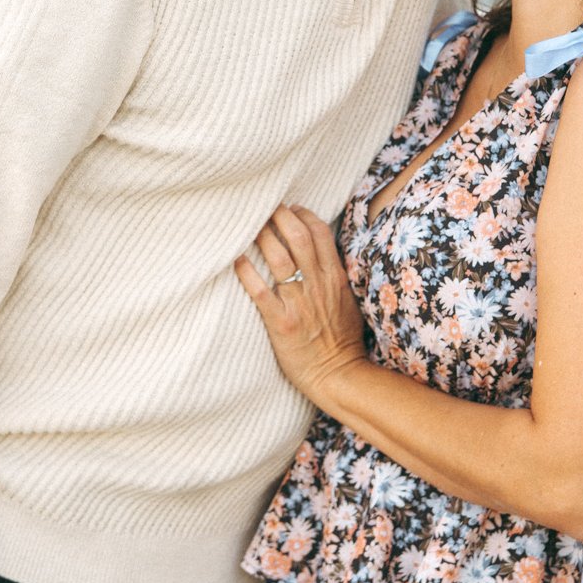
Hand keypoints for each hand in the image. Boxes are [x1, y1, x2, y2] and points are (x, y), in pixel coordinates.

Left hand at [234, 205, 367, 407]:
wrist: (339, 375)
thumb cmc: (342, 341)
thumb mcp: (346, 301)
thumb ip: (334, 276)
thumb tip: (321, 254)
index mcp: (335, 277)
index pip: (319, 232)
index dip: (302, 214)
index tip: (289, 208)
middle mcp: (317, 285)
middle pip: (296, 237)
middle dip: (278, 216)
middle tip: (262, 207)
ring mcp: (299, 303)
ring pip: (278, 258)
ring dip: (261, 237)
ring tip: (247, 226)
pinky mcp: (281, 323)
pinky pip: (260, 292)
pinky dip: (246, 273)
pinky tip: (235, 260)